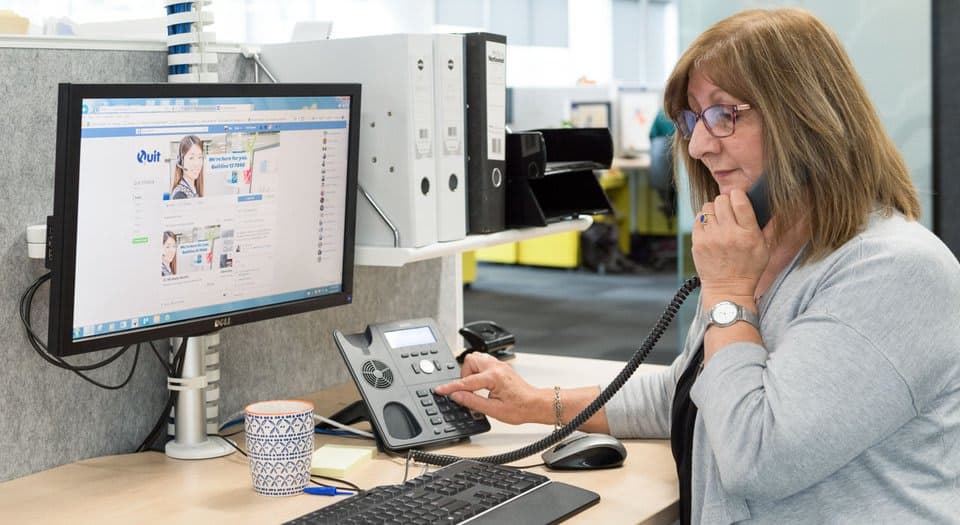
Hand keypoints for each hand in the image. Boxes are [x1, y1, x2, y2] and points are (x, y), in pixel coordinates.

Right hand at [433, 353, 549, 424]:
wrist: (536, 404)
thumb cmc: (521, 408)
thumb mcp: (493, 410)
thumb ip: (471, 401)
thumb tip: (456, 396)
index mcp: (494, 377)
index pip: (466, 381)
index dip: (451, 387)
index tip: (440, 390)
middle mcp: (496, 367)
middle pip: (469, 361)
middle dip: (464, 375)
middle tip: (467, 390)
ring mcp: (499, 365)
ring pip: (476, 359)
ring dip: (471, 372)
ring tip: (475, 387)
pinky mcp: (501, 367)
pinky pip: (483, 362)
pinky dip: (478, 371)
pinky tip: (482, 384)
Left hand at [692, 189, 769, 301]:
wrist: (728, 289)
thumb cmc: (748, 270)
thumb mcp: (765, 249)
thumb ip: (769, 228)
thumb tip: (774, 209)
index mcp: (748, 234)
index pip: (740, 201)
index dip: (738, 194)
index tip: (738, 197)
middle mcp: (729, 234)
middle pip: (722, 200)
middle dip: (726, 201)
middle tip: (728, 210)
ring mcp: (712, 238)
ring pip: (708, 207)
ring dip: (714, 210)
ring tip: (719, 220)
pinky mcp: (698, 243)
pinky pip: (698, 219)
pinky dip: (704, 220)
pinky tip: (711, 229)